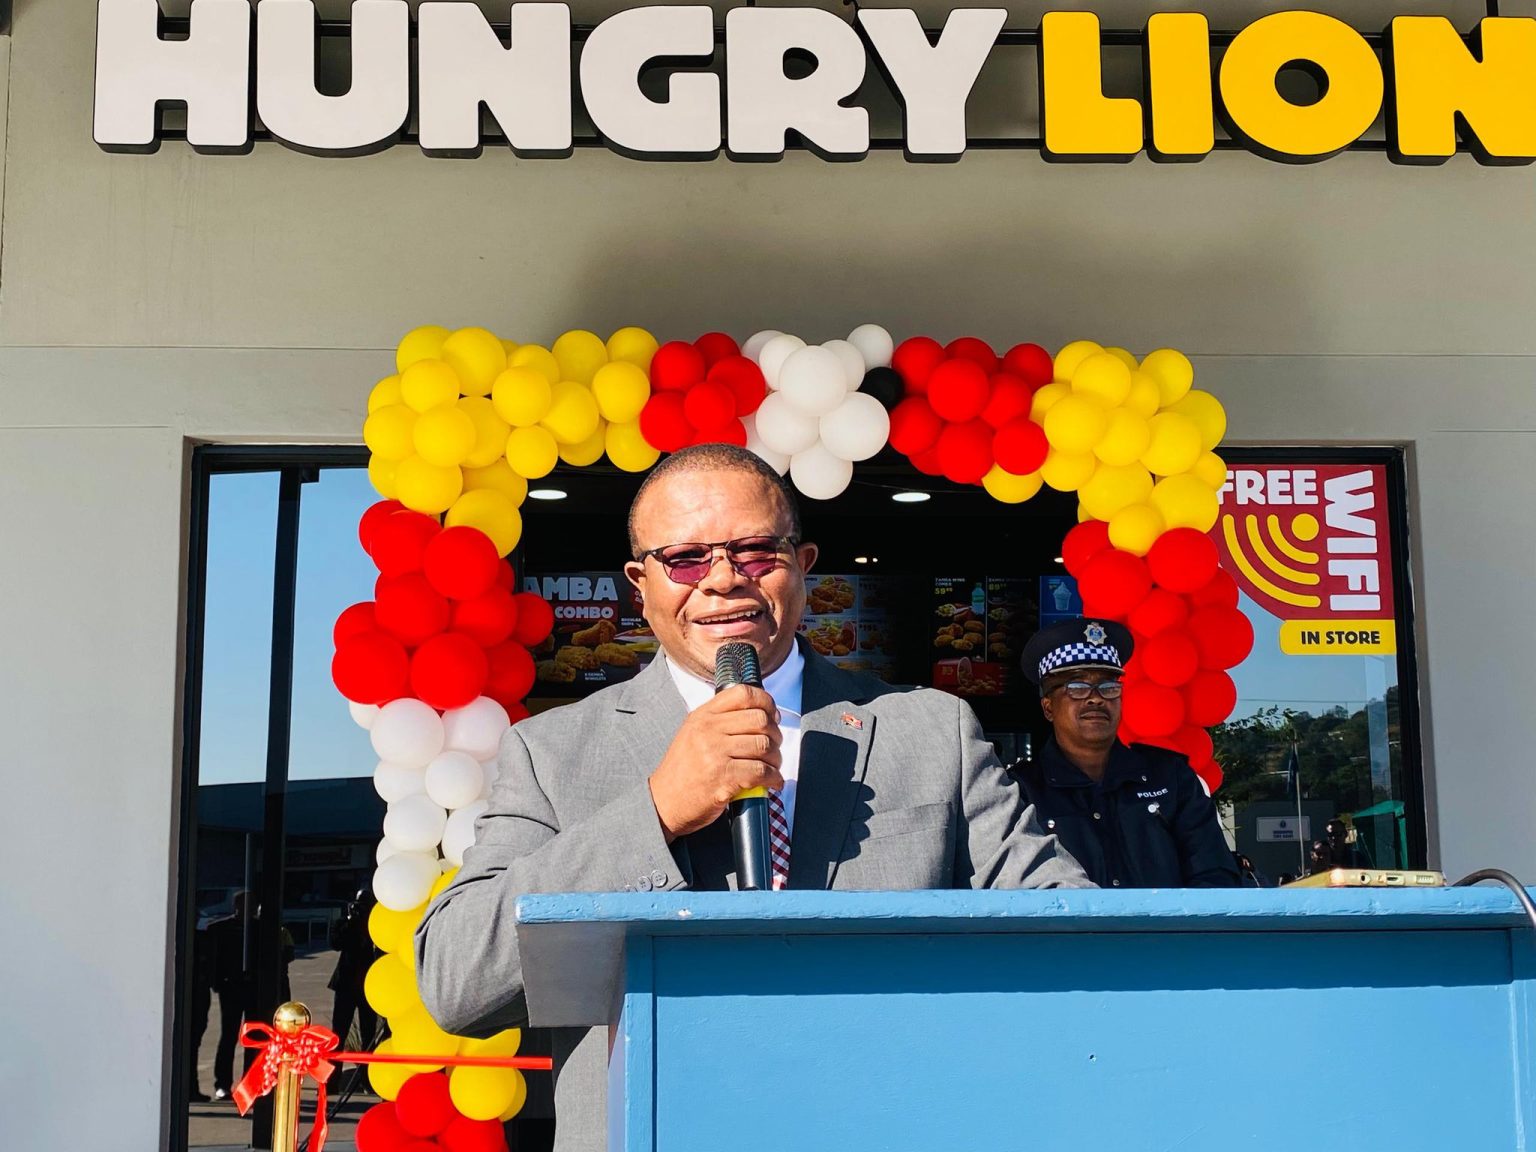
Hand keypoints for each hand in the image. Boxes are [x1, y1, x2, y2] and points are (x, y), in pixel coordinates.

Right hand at [648, 685, 782, 841]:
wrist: (663, 803)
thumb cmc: (683, 771)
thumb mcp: (693, 733)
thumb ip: (720, 720)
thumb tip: (760, 715)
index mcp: (703, 716)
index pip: (743, 694)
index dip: (766, 702)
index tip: (772, 715)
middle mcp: (708, 730)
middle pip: (760, 720)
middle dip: (775, 735)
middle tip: (773, 747)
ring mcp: (715, 753)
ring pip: (764, 746)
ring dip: (775, 759)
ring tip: (772, 767)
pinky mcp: (723, 777)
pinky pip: (761, 771)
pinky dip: (773, 778)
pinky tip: (772, 782)